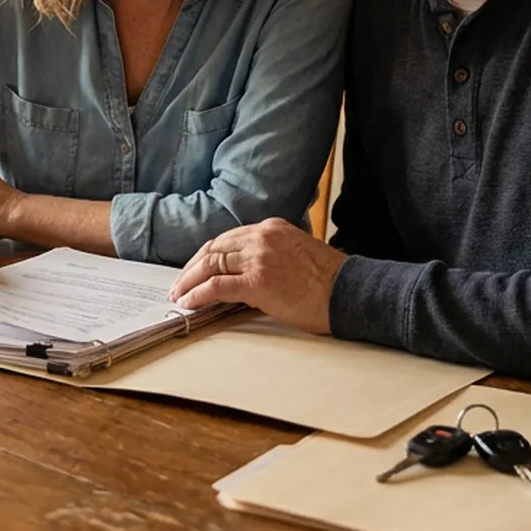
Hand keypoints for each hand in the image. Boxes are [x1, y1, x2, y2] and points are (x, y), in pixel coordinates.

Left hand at [169, 219, 347, 334]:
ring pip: (211, 265)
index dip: (206, 256)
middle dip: (192, 268)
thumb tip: (243, 275)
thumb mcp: (297, 254)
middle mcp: (262, 236)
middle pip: (214, 249)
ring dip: (190, 281)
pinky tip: (190, 303)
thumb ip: (270, 256)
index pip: (227, 239)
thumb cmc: (330, 281)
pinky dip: (199, 295)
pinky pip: (217, 286)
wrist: (351, 292)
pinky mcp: (258, 281)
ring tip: (180, 295)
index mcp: (272, 227)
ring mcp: (259, 257)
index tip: (195, 269)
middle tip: (179, 284)